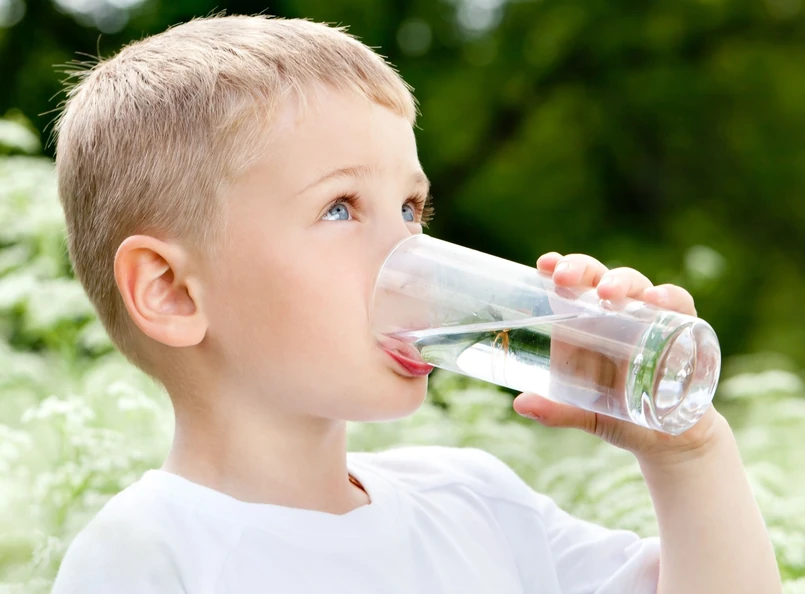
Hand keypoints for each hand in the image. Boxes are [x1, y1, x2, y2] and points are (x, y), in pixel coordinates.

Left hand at [512, 252, 729, 464]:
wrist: (667, 439)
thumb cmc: (618, 415)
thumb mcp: (585, 414)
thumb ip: (556, 411)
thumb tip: (520, 404)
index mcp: (585, 324)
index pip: (572, 285)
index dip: (560, 268)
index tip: (544, 264)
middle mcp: (615, 314)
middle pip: (599, 276)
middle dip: (582, 269)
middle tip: (565, 277)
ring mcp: (648, 318)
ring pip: (635, 284)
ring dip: (621, 281)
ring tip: (607, 291)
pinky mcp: (681, 328)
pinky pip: (679, 303)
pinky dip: (670, 297)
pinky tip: (657, 300)